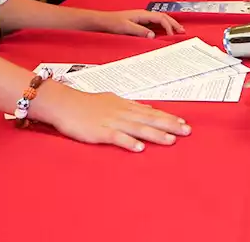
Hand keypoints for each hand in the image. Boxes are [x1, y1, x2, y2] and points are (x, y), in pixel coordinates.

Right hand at [39, 83, 190, 152]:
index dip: (168, 118)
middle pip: (149, 119)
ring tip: (171, 140)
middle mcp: (121, 112)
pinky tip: (139, 148)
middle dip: (169, 125)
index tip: (183, 123)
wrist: (63, 103)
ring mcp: (111, 121)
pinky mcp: (99, 131)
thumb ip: (130, 107)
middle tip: (187, 131)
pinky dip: (128, 142)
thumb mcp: (111, 101)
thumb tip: (148, 109)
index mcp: (124, 106)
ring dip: (155, 134)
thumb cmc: (85, 103)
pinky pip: (116, 137)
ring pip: (137, 128)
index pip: (151, 112)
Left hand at [94, 10, 183, 38]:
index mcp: (142, 14)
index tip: (172, 35)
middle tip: (182, 31)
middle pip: (163, 17)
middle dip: (174, 24)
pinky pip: (155, 24)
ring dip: (170, 25)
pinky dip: (163, 27)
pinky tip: (165, 32)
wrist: (103, 21)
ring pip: (160, 20)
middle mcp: (144, 15)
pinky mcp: (140, 23)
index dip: (168, 26)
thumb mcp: (126, 28)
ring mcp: (142, 19)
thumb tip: (153, 36)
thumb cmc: (113, 23)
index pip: (161, 18)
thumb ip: (140, 31)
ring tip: (178, 31)